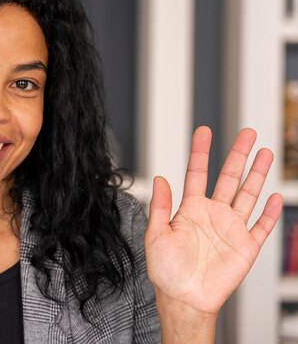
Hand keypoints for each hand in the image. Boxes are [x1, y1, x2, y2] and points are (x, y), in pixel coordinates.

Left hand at [145, 126, 282, 316]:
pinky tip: (275, 196)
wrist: (184, 299)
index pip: (196, 173)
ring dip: (257, 174)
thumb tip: (160, 179)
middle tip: (247, 132)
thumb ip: (160, 207)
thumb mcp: (156, 235)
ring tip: (265, 153)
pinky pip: (261, 226)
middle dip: (238, 154)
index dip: (200, 152)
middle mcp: (213, 214)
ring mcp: (231, 228)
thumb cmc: (166, 271)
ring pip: (248, 194)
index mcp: (190, 209)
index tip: (203, 131)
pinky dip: (270, 213)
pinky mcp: (246, 246)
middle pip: (228, 177)